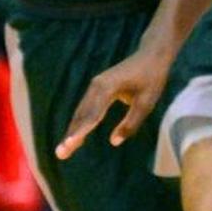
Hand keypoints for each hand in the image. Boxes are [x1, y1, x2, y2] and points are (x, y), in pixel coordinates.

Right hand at [55, 49, 172, 158]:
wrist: (150, 56)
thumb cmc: (151, 79)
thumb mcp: (146, 103)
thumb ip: (130, 123)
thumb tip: (113, 142)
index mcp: (108, 88)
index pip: (92, 115)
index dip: (81, 132)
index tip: (70, 145)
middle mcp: (96, 86)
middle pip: (82, 115)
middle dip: (71, 136)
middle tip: (60, 154)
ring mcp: (95, 86)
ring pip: (81, 112)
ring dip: (72, 131)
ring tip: (63, 151)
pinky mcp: (96, 88)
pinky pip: (85, 108)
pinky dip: (79, 123)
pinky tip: (75, 137)